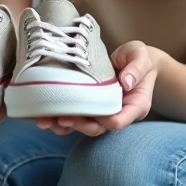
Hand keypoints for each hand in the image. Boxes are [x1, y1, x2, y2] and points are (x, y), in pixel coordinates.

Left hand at [36, 40, 158, 137]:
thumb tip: (126, 82)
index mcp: (134, 105)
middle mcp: (118, 113)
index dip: (102, 120)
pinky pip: (76, 117)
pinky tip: (44, 114)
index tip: (88, 110)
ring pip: (83, 126)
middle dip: (78, 126)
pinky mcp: (91, 107)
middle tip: (59, 118)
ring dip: (63, 126)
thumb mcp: (141, 56)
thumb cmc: (139, 58)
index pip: (118, 121)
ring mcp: (103, 112)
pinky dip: (60, 118)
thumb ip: (136, 68)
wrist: (133, 60)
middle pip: (97, 128)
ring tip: (44, 121)